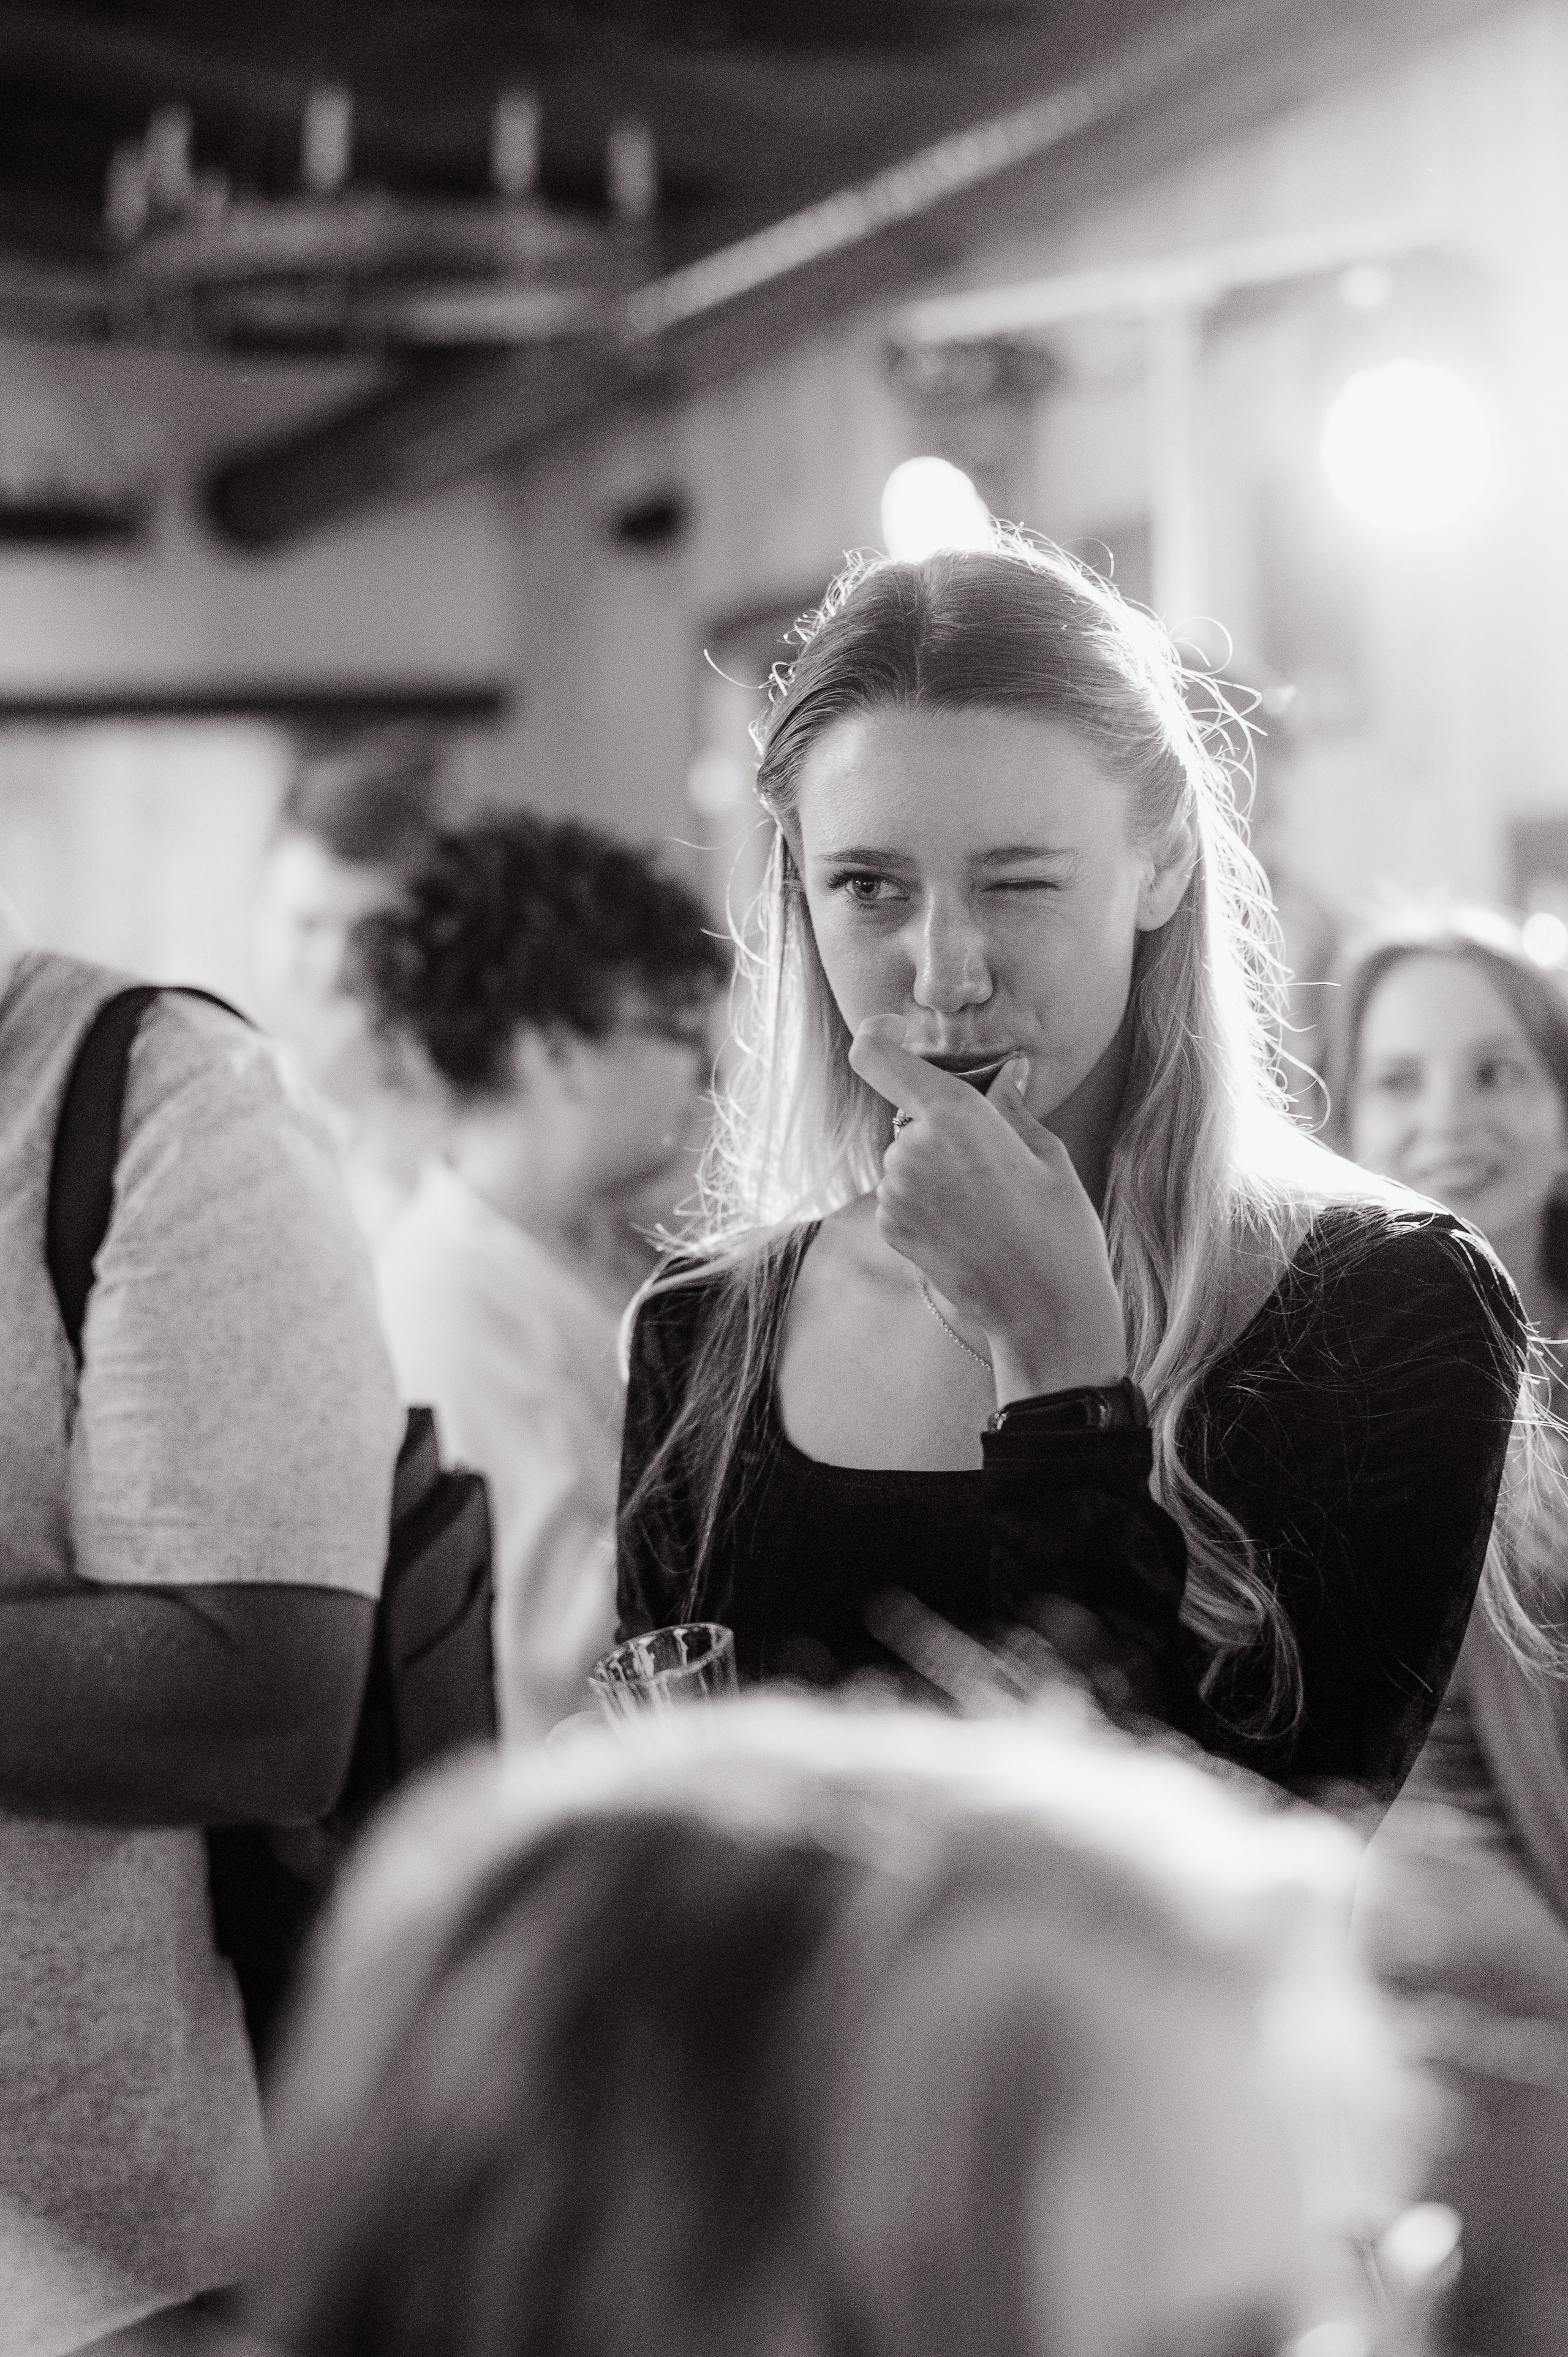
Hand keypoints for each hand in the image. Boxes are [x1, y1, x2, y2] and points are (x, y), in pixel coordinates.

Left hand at [848, 1013, 1127, 1403]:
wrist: (1044, 1311)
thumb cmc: (1058, 1229)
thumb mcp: (1047, 1155)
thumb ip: (1010, 1108)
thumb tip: (1005, 1075)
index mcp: (952, 1117)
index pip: (877, 1055)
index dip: (881, 1037)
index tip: (898, 1035)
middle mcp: (910, 1150)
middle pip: (906, 1113)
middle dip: (938, 1124)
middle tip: (989, 1157)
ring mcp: (894, 1193)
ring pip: (905, 1156)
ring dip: (933, 1165)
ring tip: (985, 1201)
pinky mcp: (889, 1227)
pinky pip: (900, 1193)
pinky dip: (924, 1199)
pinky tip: (968, 1225)